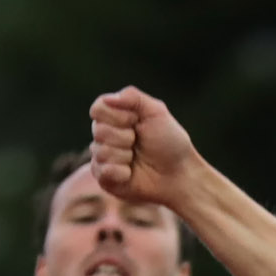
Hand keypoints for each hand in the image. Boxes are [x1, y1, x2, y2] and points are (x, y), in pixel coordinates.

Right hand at [89, 88, 196, 206]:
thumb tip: (109, 99)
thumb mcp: (156, 111)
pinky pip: (104, 171)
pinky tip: (131, 174)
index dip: (117, 116)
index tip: (136, 121)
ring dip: (125, 155)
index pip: (98, 109)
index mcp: (114, 115)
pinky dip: (121, 172)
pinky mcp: (104, 178)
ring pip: (101, 151)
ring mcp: (102, 157)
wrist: (178, 173)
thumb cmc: (169, 142)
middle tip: (139, 143)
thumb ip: (133, 97)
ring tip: (136, 159)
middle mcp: (104, 135)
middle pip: (98, 131)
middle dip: (125, 137)